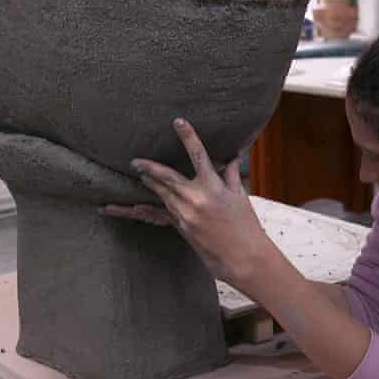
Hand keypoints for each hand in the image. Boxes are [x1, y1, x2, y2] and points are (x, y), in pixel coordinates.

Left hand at [102, 118, 273, 285]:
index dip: (188, 136)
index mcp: (213, 187)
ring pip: (161, 194)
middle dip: (149, 168)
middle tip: (135, 160)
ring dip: (150, 183)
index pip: (198, 155)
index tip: (178, 121)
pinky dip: (147, 209)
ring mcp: (185, 215)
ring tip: (141, 175)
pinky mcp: (180, 227)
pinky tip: (133, 208)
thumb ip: (232, 175)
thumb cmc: (245, 225)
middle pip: (166, 177)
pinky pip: (160, 215)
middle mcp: (195, 199)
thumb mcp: (240, 197)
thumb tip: (233, 156)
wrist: (241, 257)